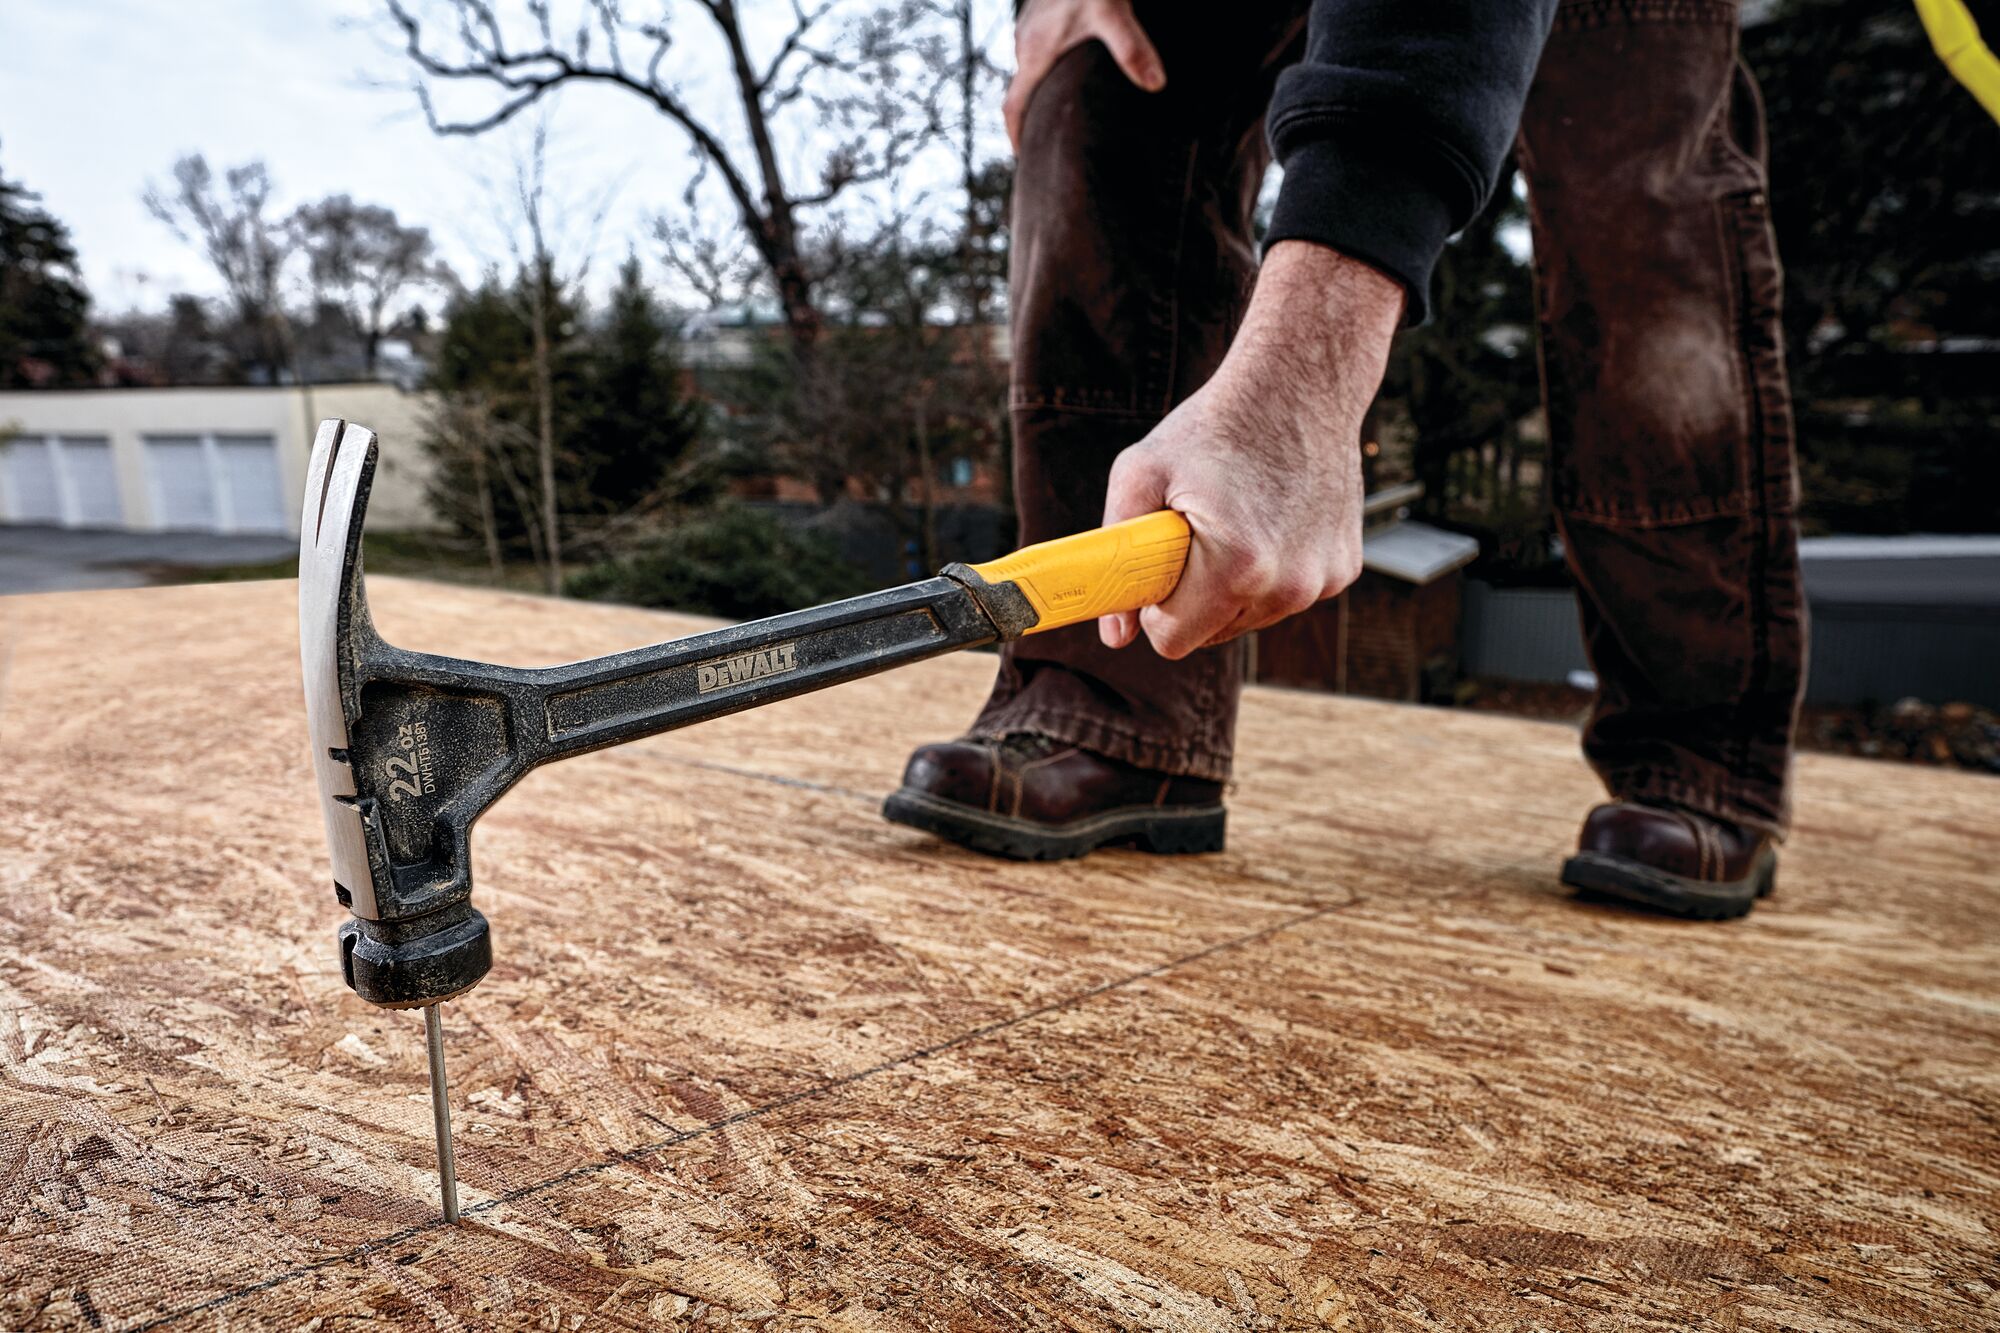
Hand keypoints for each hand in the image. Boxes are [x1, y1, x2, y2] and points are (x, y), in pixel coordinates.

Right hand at [1005, 0, 1164, 149]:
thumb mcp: (1113, 12)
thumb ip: (1131, 49)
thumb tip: (1156, 86)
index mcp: (1035, 52)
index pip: (1014, 107)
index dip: (1018, 136)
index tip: (1025, 160)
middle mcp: (1027, 42)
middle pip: (1023, 91)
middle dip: (1035, 119)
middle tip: (1052, 145)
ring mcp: (1032, 26)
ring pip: (1034, 69)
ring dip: (1045, 91)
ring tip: (1065, 112)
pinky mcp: (1042, 13)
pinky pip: (1041, 49)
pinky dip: (1052, 67)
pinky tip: (1073, 69)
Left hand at [1099, 242, 1405, 659]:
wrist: (1300, 385)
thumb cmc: (1214, 427)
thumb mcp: (1142, 474)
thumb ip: (1116, 554)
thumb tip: (1113, 635)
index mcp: (1235, 567)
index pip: (1173, 641)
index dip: (1155, 610)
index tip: (1157, 575)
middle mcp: (1287, 585)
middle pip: (1211, 635)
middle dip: (1193, 598)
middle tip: (1195, 535)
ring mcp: (1322, 581)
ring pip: (1249, 619)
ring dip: (1232, 586)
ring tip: (1235, 521)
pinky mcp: (1343, 571)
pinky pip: (1285, 595)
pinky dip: (1271, 572)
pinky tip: (1271, 520)